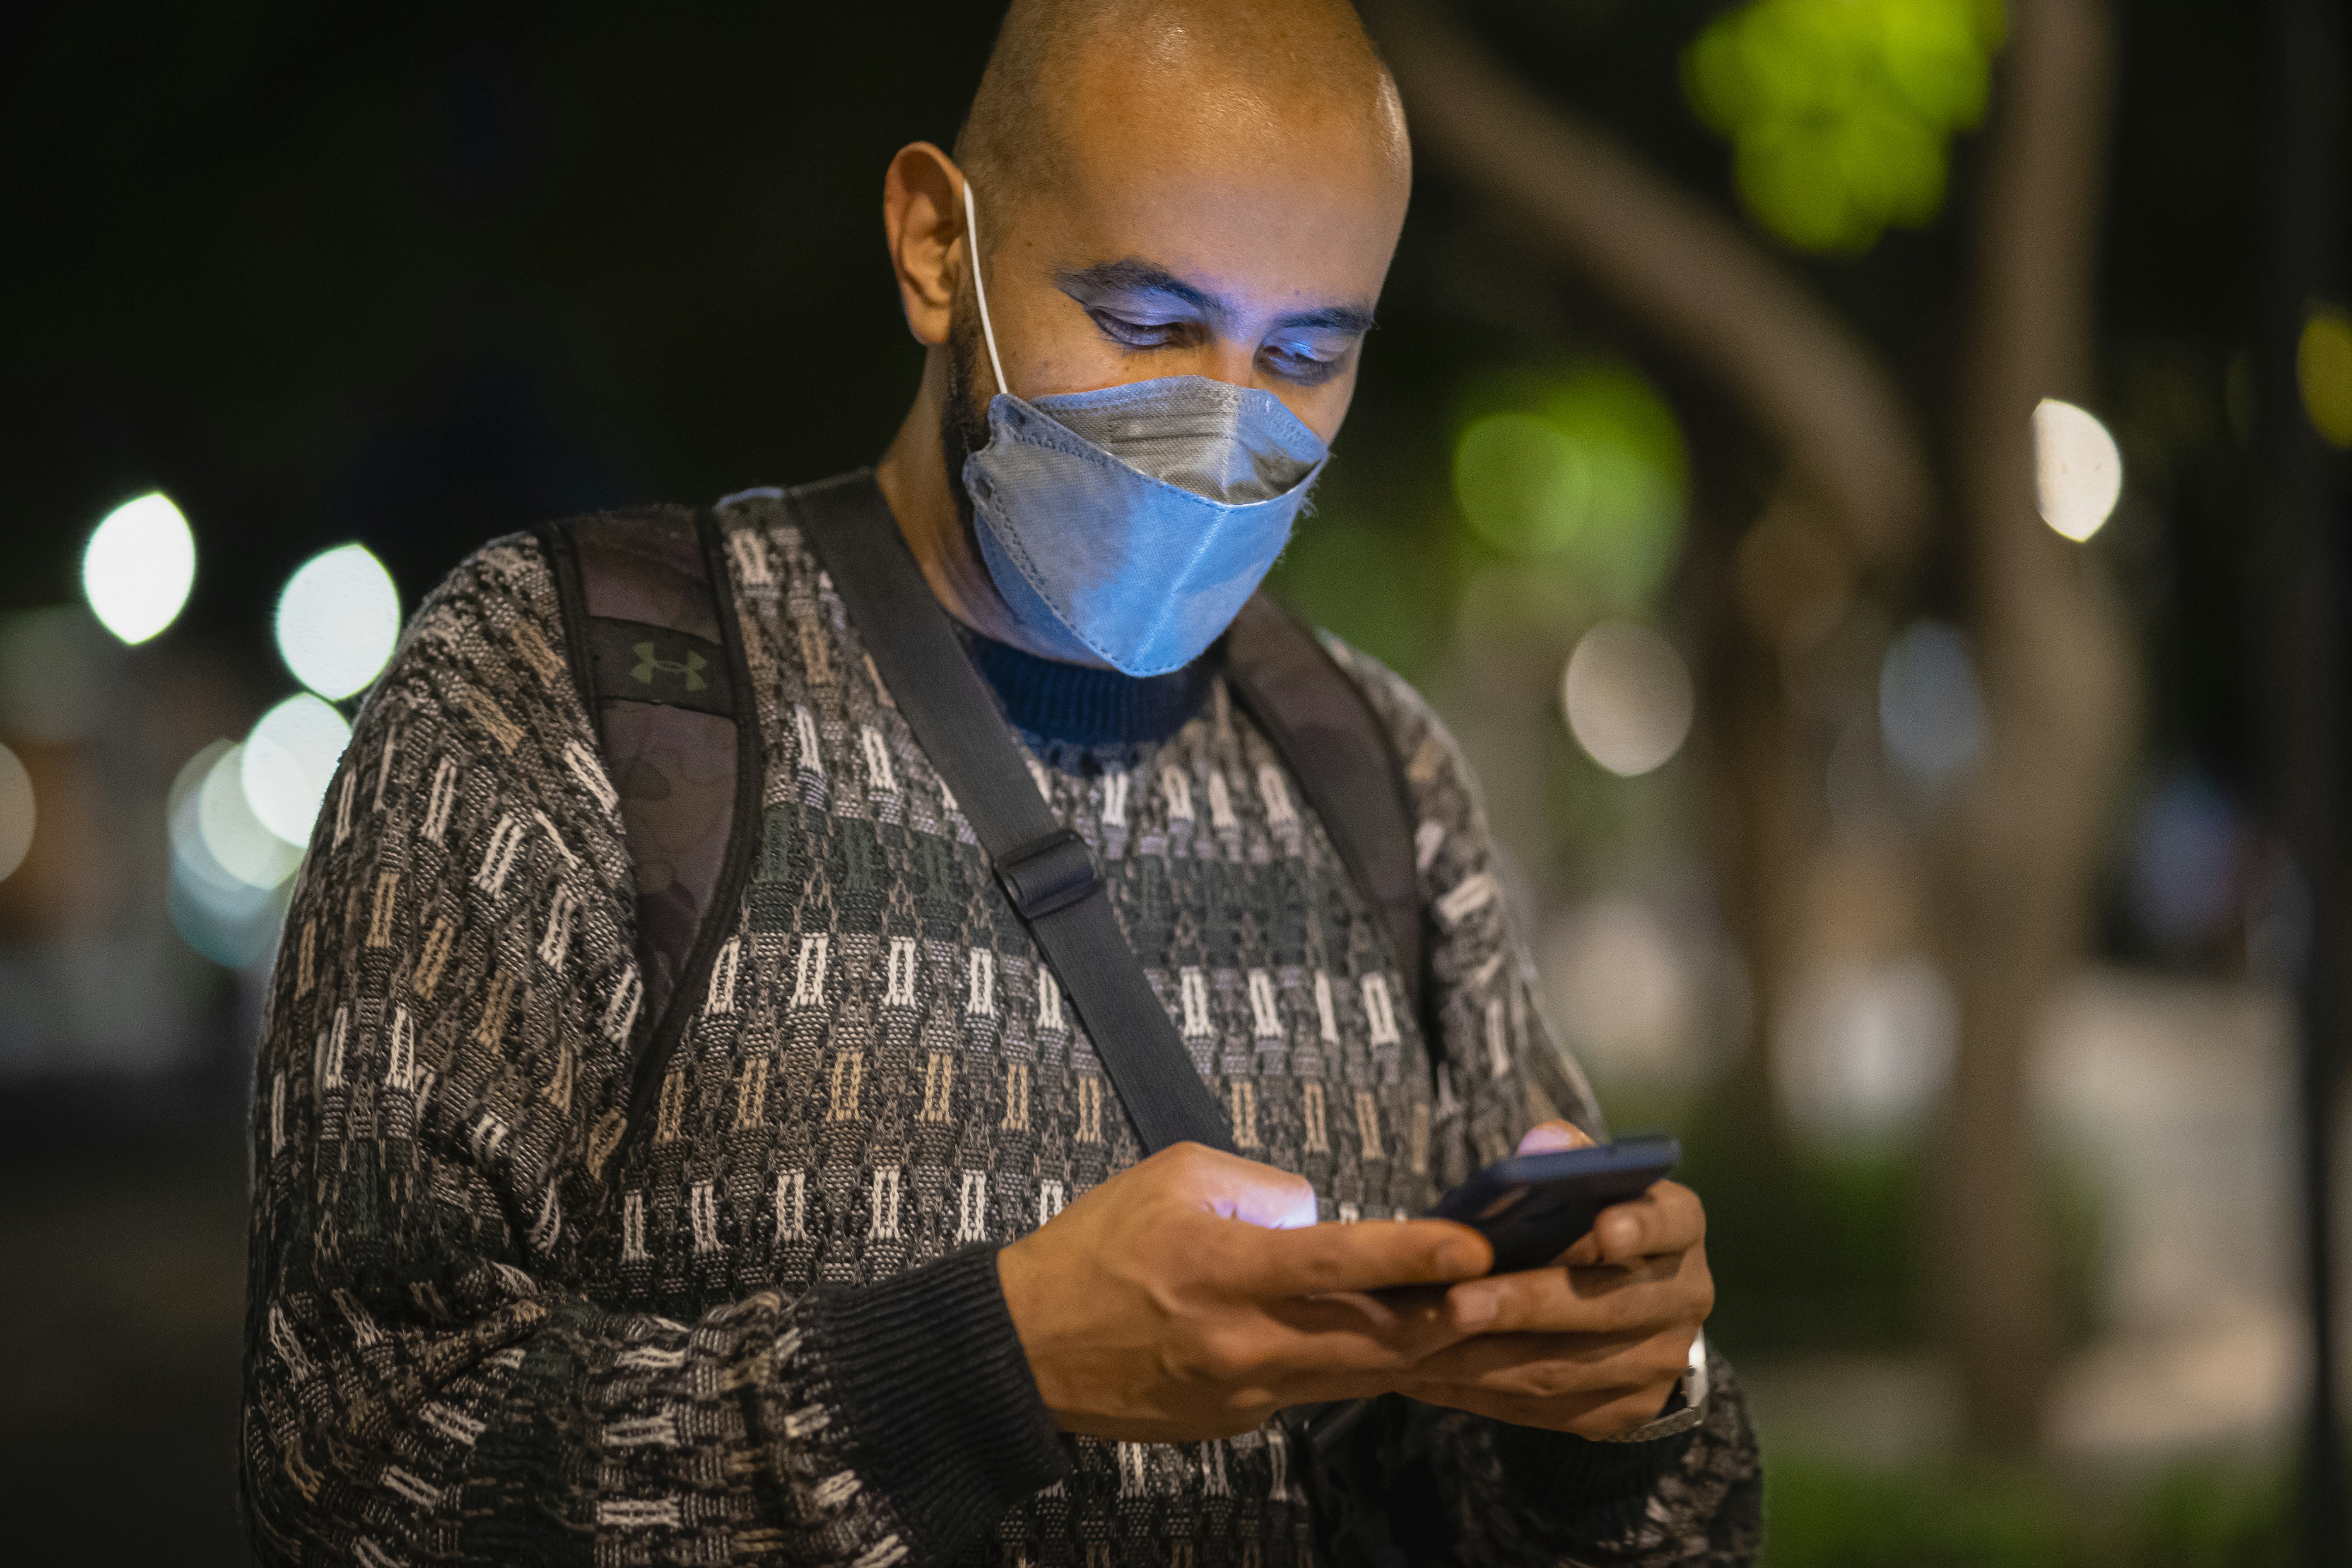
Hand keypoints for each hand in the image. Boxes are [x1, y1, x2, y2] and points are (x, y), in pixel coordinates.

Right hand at [995, 1142, 1494, 1440]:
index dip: (1415, 1254)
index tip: (1477, 1245)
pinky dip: (1360, 1366)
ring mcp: (1245, 1392)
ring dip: (1423, 1349)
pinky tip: (1399, 1344)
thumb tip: (1316, 1214)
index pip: (1339, 1262)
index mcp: (1223, 1269)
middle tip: (1519, 1292)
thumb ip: (1257, 1187)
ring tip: (1486, 1319)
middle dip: (1452, 1318)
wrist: (1025, 1349)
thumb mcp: (1172, 1178)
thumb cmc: (1095, 1248)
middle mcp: (1242, 1340)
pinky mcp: (1240, 1421)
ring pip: (1359, 1373)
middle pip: (1372, 1337)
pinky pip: (1317, 1389)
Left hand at [1397, 1121, 1711, 1437]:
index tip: (1603, 1229)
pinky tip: (1431, 1378)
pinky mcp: (1631, 1408)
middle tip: (1457, 1303)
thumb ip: (1565, 1162)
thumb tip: (1545, 1145)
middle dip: (1525, 1306)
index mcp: (1679, 1227)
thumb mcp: (1585, 1184)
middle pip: (1606, 1305)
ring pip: (1570, 1368)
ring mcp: (1662, 1359)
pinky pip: (1553, 1410)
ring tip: (1420, 1346)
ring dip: (1489, 1360)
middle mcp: (1685, 1296)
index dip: (1640, 1225)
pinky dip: (1487, 1394)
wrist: (1623, 1305)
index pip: (1671, 1221)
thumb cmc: (1585, 1225)